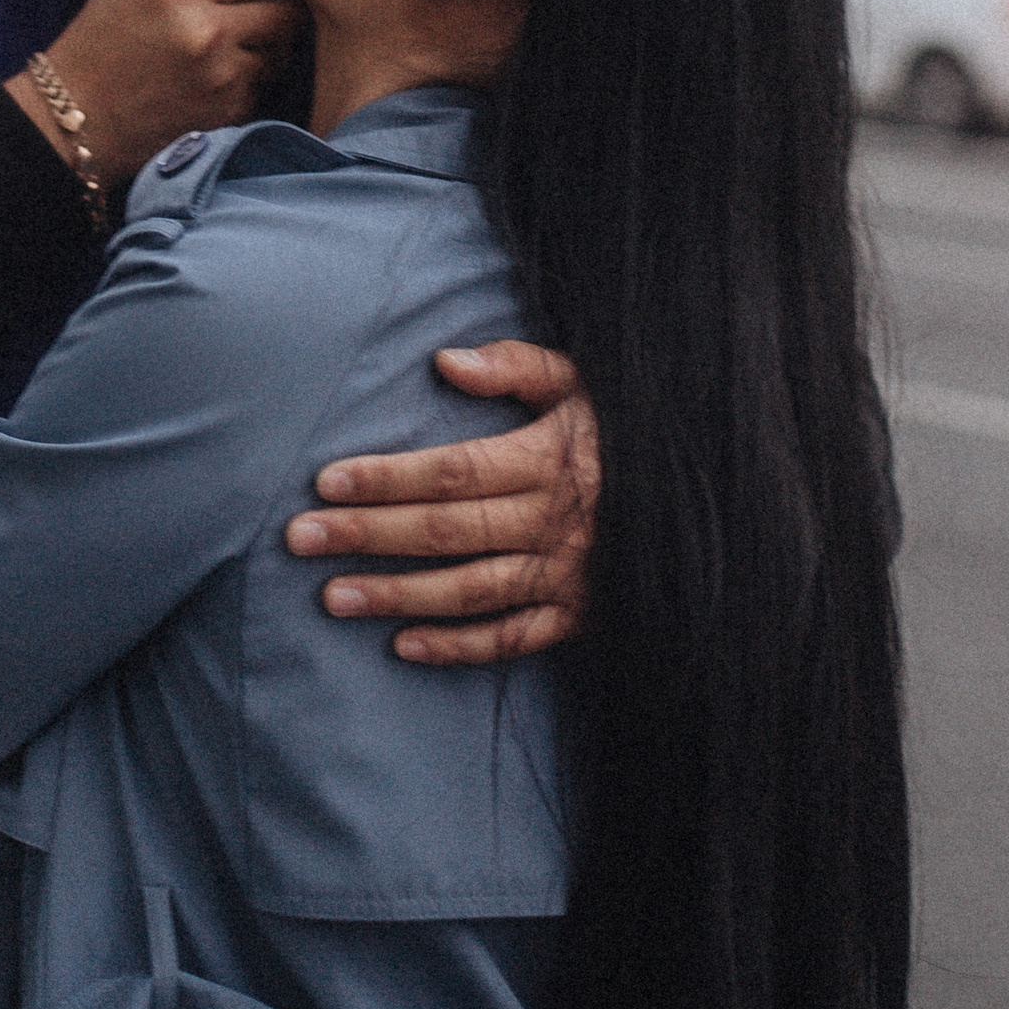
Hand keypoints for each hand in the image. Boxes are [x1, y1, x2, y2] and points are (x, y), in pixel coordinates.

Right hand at [14, 0, 301, 186]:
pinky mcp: (230, 110)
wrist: (78, 114)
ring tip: (226, 41)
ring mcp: (220, 75)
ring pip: (284, 43)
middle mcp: (204, 30)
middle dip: (278, 1)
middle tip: (253, 5)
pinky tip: (211, 75)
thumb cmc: (108, 33)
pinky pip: (266, 79)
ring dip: (268, 40)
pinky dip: (249, 74)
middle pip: (288, 3)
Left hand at [283, 341, 598, 664]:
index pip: (452, 471)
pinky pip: (514, 638)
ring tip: (332, 598)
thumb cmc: (629, 431)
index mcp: (549, 459)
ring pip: (470, 590)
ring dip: (398, 596)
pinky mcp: (581, 616)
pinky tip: (403, 647)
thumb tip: (447, 362)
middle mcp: (553, 522)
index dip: (387, 478)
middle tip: (300, 539)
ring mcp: (567, 575)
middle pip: (445, 531)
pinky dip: (459, 647)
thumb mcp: (588, 383)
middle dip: (367, 535)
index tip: (325, 481)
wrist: (709, 500)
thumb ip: (520, 367)